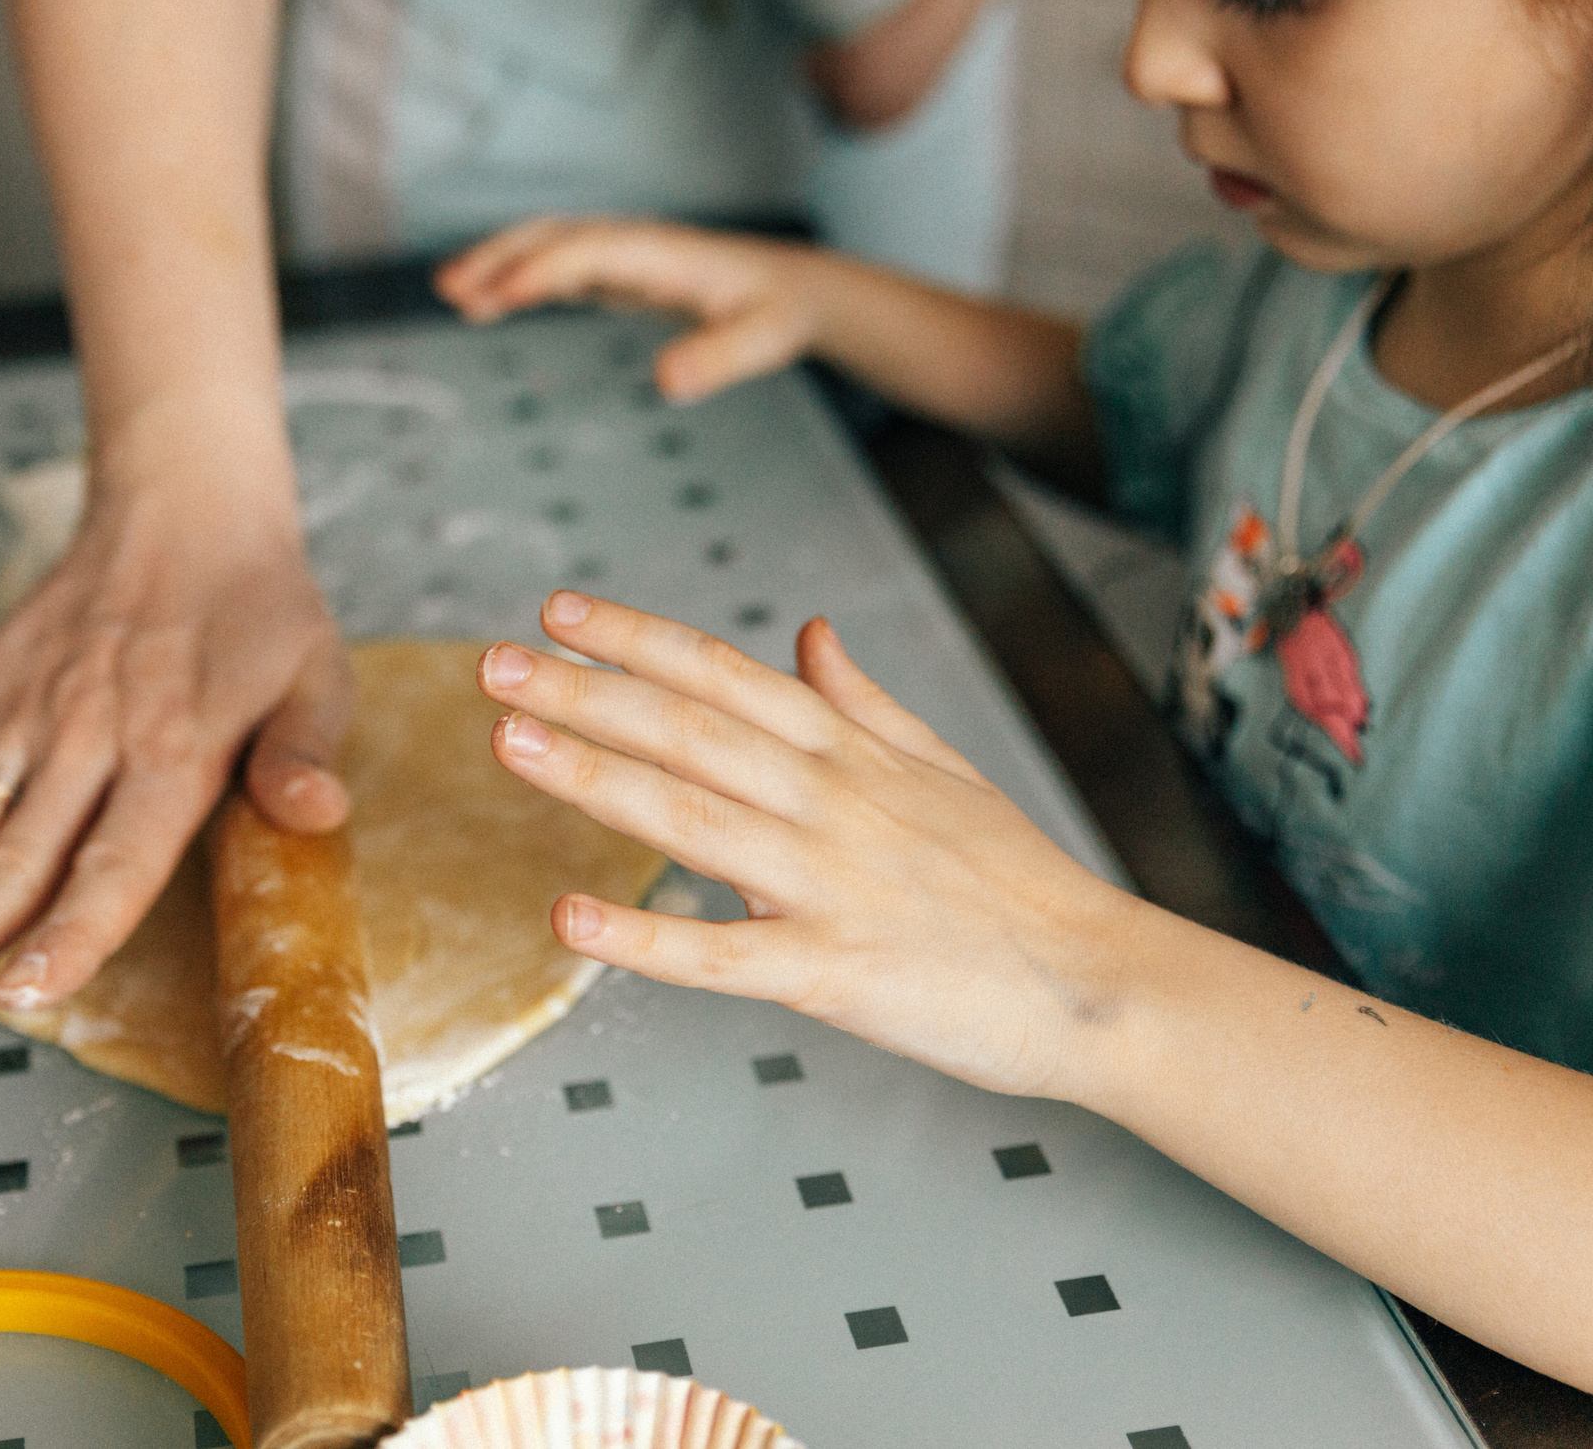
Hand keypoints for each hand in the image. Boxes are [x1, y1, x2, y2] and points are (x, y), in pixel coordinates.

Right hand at [0, 474, 349, 1017]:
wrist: (189, 503)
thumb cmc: (260, 608)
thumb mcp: (316, 675)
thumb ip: (304, 752)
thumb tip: (318, 817)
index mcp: (176, 749)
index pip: (119, 857)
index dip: (74, 926)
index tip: (28, 985)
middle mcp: (90, 735)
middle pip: (20, 850)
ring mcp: (26, 708)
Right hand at [435, 217, 832, 403]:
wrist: (790, 289)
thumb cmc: (777, 313)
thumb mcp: (762, 340)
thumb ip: (718, 359)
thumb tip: (669, 382)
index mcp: (663, 253)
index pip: (589, 253)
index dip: (543, 273)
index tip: (499, 299)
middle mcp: (634, 243)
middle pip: (554, 237)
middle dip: (500, 257)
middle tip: (450, 289)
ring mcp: (620, 253)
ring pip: (546, 246)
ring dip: (496, 264)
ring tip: (448, 294)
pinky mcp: (614, 271)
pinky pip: (554, 266)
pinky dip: (515, 279)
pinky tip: (483, 305)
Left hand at [476, 590, 1139, 1099]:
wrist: (1100, 981)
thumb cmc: (1018, 881)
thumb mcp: (945, 766)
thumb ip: (865, 700)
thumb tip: (808, 633)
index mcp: (849, 751)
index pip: (722, 673)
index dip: (633, 638)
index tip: (556, 610)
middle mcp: (829, 803)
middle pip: (687, 730)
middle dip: (582, 691)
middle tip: (493, 663)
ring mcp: (828, 885)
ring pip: (690, 820)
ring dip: (593, 776)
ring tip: (509, 744)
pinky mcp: (833, 973)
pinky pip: (723, 955)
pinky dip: (643, 938)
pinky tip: (570, 918)